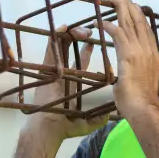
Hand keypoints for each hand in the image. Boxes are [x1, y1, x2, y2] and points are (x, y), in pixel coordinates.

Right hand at [25, 24, 109, 140]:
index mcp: (72, 82)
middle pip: (69, 48)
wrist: (51, 130)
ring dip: (72, 33)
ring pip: (61, 44)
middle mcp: (62, 73)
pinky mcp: (46, 69)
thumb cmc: (67, 127)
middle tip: (91, 32)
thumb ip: (100, 117)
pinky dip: (56, 35)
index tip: (95, 41)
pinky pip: (50, 47)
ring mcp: (54, 70)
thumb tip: (112, 112)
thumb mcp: (89, 122)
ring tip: (83, 31)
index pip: (80, 61)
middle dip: (80, 37)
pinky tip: (65, 27)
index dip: (86, 50)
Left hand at [101, 0, 158, 119]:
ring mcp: (140, 51)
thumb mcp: (140, 81)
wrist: (143, 109)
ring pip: (130, 22)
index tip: (129, 6)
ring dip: (118, 8)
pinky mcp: (128, 56)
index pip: (146, 28)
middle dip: (127, 4)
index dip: (137, 14)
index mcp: (153, 54)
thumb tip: (128, 75)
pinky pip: (118, 34)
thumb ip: (135, 72)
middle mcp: (149, 49)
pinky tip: (101, 22)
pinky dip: (109, 26)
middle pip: (139, 19)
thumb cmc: (140, 101)